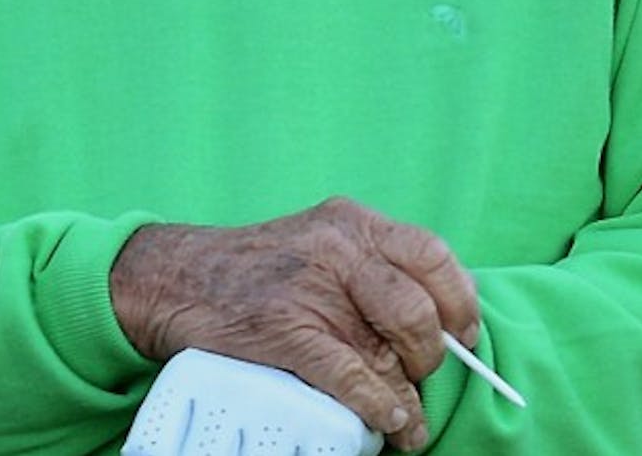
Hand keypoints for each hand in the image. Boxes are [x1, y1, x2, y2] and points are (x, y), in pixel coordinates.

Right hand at [110, 198, 478, 451]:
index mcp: (352, 222)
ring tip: (410, 417)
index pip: (433, 256)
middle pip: (417, 310)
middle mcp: (337, 248)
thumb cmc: (256, 267)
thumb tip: (436, 321)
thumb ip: (371, 267)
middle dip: (431, 354)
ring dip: (408, 396)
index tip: (465, 333)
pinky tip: (387, 419)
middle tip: (425, 373)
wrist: (176, 277)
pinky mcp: (285, 330)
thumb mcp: (320, 241)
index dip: (459, 302)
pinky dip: (377, 406)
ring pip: (386, 352)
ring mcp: (310, 289)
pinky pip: (351, 377)